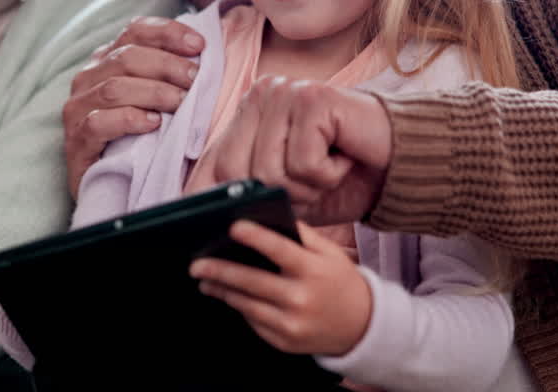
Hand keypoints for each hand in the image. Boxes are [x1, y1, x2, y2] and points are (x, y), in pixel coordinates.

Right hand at [62, 16, 203, 197]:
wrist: (110, 190)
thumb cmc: (140, 139)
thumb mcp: (156, 100)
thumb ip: (169, 75)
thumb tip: (205, 55)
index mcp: (107, 60)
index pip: (135, 31)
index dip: (167, 33)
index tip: (199, 45)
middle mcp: (88, 79)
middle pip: (126, 57)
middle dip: (167, 65)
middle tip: (196, 80)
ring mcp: (78, 110)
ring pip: (114, 88)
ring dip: (154, 92)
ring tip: (181, 103)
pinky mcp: (75, 141)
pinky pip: (99, 123)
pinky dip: (129, 120)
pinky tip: (153, 124)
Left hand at [189, 221, 371, 356]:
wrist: (362, 327)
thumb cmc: (339, 282)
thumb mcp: (329, 253)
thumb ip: (301, 234)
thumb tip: (268, 216)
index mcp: (313, 271)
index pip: (280, 250)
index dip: (255, 237)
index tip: (232, 226)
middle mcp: (302, 298)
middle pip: (251, 282)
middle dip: (219, 271)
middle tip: (196, 264)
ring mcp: (292, 324)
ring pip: (246, 305)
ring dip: (221, 291)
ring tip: (204, 279)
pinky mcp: (284, 341)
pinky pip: (254, 322)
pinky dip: (240, 307)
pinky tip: (228, 295)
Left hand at [196, 76, 392, 224]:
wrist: (403, 164)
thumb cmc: (344, 177)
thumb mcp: (288, 191)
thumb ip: (250, 193)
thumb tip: (198, 209)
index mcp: (250, 112)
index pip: (217, 163)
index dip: (225, 196)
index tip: (222, 220)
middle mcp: (263, 94)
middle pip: (239, 171)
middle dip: (278, 194)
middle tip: (311, 183)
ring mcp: (287, 92)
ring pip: (270, 170)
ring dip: (307, 187)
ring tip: (329, 169)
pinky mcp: (314, 99)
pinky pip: (303, 163)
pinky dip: (328, 175)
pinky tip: (344, 158)